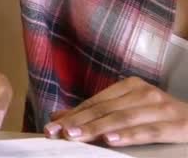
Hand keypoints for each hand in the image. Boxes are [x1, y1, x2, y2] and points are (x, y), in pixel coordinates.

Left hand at [45, 77, 187, 145]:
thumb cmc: (161, 117)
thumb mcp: (129, 110)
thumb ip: (97, 113)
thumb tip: (59, 117)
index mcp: (131, 86)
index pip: (95, 102)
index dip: (72, 114)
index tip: (51, 125)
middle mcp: (145, 93)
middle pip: (105, 109)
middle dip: (78, 122)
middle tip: (57, 132)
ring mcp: (162, 107)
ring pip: (123, 118)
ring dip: (97, 128)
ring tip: (76, 136)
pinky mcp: (178, 125)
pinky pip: (149, 131)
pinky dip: (129, 135)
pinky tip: (111, 140)